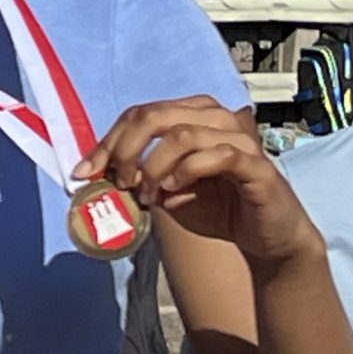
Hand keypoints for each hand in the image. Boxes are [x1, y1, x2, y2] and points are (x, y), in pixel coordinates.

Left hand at [76, 97, 323, 270]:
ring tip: (148, 195)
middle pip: (155, 115)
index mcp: (193, 116)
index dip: (108, 141)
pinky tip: (174, 191)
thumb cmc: (219, 209)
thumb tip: (98, 175)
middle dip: (125, 149)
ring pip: (183, 133)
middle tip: (118, 181)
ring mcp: (239, 139)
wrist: (268, 239)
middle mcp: (216, 119)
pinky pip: (219, 155)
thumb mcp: (167, 192)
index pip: (140, 114)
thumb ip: (139, 177)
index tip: (84, 172)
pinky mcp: (257, 165)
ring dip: (154, 166)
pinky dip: (187, 172)